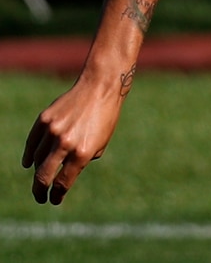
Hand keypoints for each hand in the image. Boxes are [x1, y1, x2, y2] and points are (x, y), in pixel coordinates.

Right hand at [22, 76, 125, 204]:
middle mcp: (65, 143)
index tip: (54, 200)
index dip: (56, 196)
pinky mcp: (45, 119)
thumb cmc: (105, 118)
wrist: (100, 87)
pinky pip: (32, 142)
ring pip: (37, 159)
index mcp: (82, 153)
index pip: (62, 184)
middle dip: (40, 192)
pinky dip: (29, 154)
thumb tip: (62, 175)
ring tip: (42, 174)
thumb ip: (80, 162)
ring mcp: (53, 130)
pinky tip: (29, 163)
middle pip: (43, 177)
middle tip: (40, 197)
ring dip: (38, 170)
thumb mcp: (99, 145)